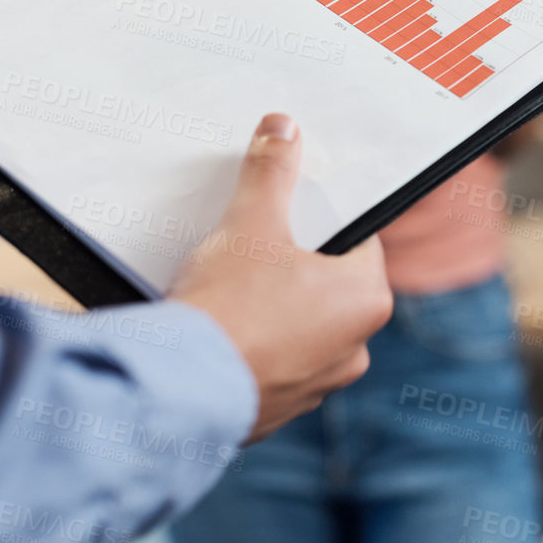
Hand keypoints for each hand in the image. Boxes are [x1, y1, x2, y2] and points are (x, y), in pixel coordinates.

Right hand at [170, 113, 392, 440]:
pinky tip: (219, 331)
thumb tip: (282, 130)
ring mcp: (316, 387)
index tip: (290, 214)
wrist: (176, 390)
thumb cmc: (228, 306)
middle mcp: (354, 349)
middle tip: (253, 248)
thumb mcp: (251, 221)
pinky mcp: (277, 412)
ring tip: (229, 290)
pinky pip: (270, 365)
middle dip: (292, 264)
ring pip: (299, 328)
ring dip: (271, 309)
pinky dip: (250, 347)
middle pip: (328, 285)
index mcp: (367, 300)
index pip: (358, 241)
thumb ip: (271, 172)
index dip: (322, 221)